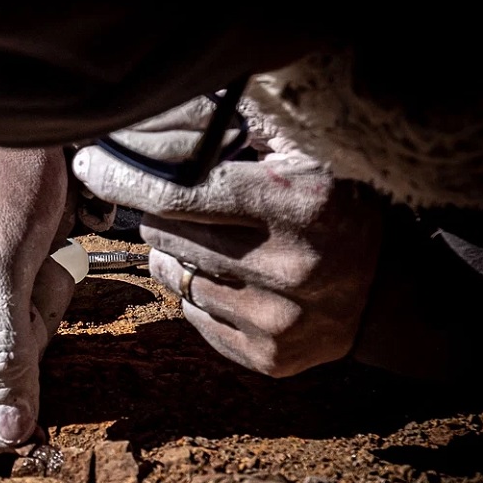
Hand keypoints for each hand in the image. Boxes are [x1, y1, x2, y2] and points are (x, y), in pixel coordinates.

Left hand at [71, 97, 383, 375]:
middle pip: (168, 234)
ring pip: (175, 277)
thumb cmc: (336, 210)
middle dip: (162, 214)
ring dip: (178, 255)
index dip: (128, 177)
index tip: (92, 165)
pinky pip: (194, 315)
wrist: (389, 294)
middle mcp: (289, 268)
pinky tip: (232, 279)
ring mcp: (277, 321)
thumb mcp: (306, 159)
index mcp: (299, 206)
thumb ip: (241, 137)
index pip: (182, 192)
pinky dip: (199, 293)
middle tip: (181, 204)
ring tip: (215, 242)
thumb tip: (157, 123)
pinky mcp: (268, 359)